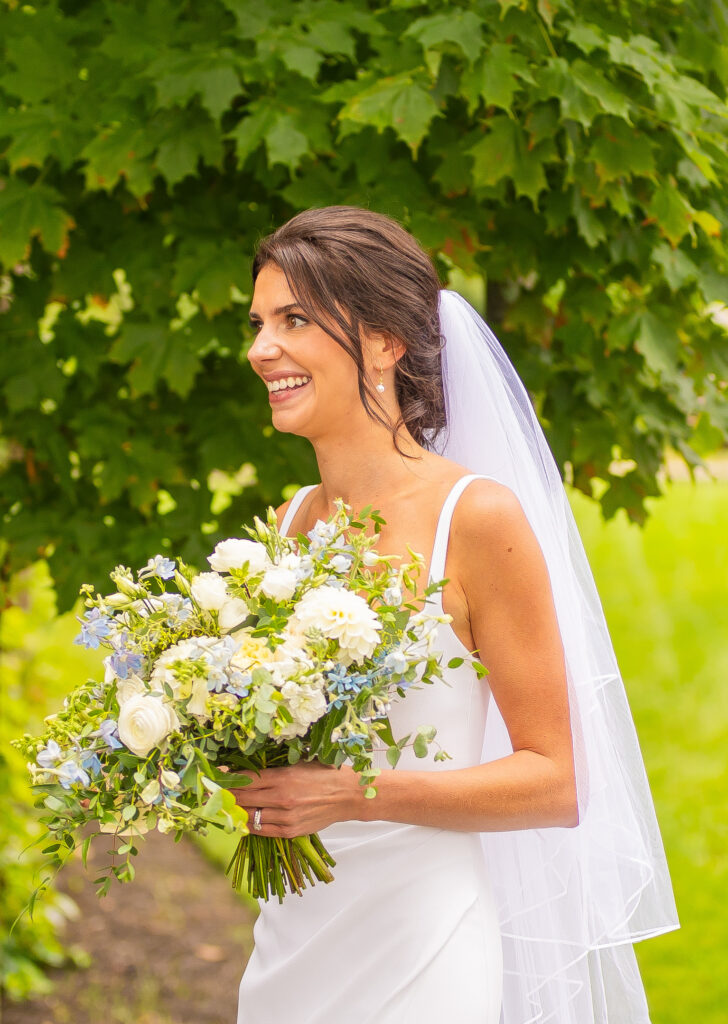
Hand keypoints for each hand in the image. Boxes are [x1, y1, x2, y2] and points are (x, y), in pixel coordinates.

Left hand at [228, 760, 362, 837]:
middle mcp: (282, 799)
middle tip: (211, 792)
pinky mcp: (290, 831)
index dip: (227, 779)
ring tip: (226, 806)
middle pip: (243, 798)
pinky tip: (243, 818)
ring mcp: (286, 817)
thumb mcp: (297, 764)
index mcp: (283, 777)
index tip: (216, 777)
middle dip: (226, 795)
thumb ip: (272, 770)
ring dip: (236, 810)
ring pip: (249, 815)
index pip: (245, 780)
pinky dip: (250, 824)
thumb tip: (246, 771)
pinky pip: (262, 830)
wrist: (347, 795)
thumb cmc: (323, 774)